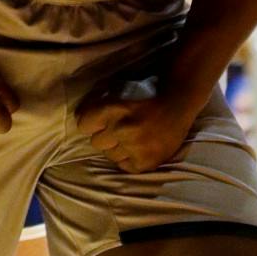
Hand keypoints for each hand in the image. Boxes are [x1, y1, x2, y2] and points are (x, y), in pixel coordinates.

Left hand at [75, 74, 199, 173]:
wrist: (178, 102)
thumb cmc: (147, 94)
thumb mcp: (120, 89)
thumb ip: (99, 100)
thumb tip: (78, 114)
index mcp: (114, 109)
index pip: (84, 124)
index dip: (90, 123)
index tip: (96, 123)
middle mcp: (122, 129)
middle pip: (96, 142)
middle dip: (105, 136)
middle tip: (118, 130)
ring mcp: (135, 147)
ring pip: (110, 155)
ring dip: (117, 148)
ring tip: (131, 138)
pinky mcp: (146, 161)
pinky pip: (125, 166)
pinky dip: (130, 159)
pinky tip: (139, 148)